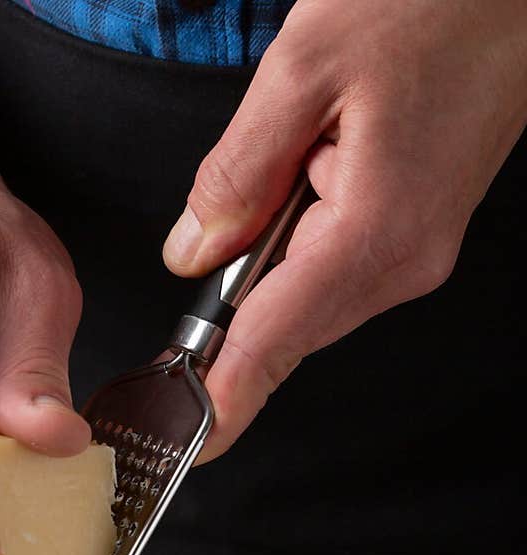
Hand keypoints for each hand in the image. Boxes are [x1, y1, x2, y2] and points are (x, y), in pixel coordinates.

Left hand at [163, 0, 526, 459]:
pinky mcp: (417, 234)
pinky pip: (335, 270)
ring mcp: (417, 253)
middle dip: (231, 315)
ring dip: (269, 265)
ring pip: (309, 301)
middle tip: (202, 250)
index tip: (188, 447)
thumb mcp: (303, 66)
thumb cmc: (429, 2)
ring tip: (286, 162)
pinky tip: (303, 175)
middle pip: (287, 330)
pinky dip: (298, 248)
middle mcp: (404, 261)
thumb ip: (237, 172)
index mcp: (375, 230)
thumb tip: (192, 253)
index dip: (224, 398)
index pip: (274, 342)